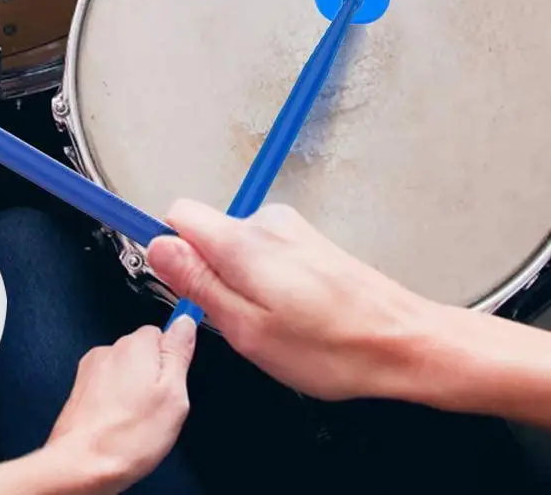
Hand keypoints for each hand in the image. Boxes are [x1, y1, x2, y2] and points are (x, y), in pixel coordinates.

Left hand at [45, 318, 196, 491]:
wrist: (81, 464)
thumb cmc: (127, 435)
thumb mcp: (173, 394)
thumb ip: (179, 353)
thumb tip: (185, 321)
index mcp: (136, 345)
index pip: (162, 332)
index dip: (172, 359)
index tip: (174, 381)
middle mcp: (110, 350)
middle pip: (142, 353)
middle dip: (152, 377)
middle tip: (157, 408)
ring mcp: (92, 369)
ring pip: (124, 372)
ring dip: (132, 390)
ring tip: (136, 422)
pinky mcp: (81, 389)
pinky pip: (107, 388)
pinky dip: (114, 402)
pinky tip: (119, 425)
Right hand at [146, 200, 440, 401]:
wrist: (404, 342)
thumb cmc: (332, 347)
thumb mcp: (247, 329)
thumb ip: (197, 283)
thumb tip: (157, 246)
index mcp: (242, 242)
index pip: (177, 214)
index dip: (168, 245)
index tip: (175, 278)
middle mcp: (265, 222)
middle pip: (206, 232)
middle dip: (209, 274)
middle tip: (238, 320)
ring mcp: (289, 228)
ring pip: (234, 246)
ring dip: (240, 281)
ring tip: (274, 322)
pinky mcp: (306, 239)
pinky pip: (262, 252)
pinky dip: (265, 280)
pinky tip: (294, 313)